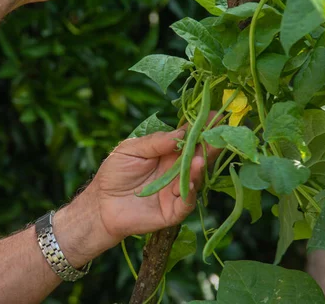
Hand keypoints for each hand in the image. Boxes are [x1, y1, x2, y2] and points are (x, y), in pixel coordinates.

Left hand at [54, 127, 219, 267]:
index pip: (190, 137)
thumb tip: (182, 132)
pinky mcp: (174, 211)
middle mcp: (178, 170)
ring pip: (196, 178)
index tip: (217, 114)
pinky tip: (192, 177)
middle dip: (211, 144)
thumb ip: (155, 142)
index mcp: (169, 152)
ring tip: (203, 154)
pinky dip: (191, 189)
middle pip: (200, 156)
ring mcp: (178, 190)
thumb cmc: (114, 173)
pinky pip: (187, 201)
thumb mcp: (131, 149)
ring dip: (201, 166)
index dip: (203, 126)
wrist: (100, 205)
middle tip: (223, 131)